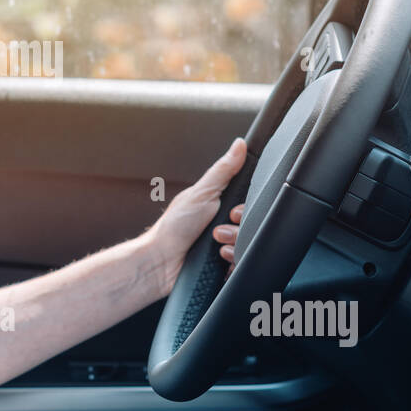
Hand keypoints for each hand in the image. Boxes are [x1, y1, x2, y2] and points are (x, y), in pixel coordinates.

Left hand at [147, 138, 248, 297]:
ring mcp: (222, 245)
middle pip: (249, 225)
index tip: (233, 212)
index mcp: (216, 205)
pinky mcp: (223, 266)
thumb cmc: (173, 228)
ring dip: (233, 245)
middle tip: (218, 230)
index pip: (246, 204)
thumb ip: (223, 170)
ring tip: (215, 245)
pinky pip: (242, 263)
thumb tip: (239, 145)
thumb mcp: (201, 193)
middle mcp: (221, 225)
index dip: (243, 209)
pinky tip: (219, 258)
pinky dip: (233, 261)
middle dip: (236, 229)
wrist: (162, 262)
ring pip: (247, 244)